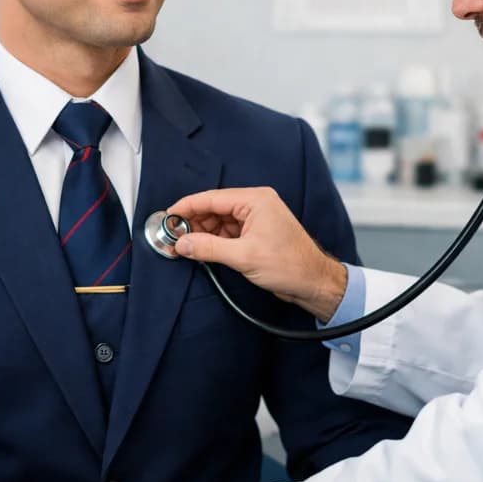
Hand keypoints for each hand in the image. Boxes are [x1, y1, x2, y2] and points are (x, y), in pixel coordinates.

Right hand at [165, 187, 347, 321]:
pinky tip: (202, 249)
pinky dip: (214, 240)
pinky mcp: (256, 234)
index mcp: (256, 200)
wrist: (314, 282)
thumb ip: (209, 248)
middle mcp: (256, 205)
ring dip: (202, 233)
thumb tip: (183, 243)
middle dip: (193, 223)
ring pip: (220, 221)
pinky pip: (228, 232)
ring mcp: (256, 219)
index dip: (187, 207)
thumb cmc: (291, 265)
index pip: (212, 198)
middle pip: (214, 208)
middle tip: (172, 237)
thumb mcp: (244, 257)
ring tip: (184, 246)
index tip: (168, 216)